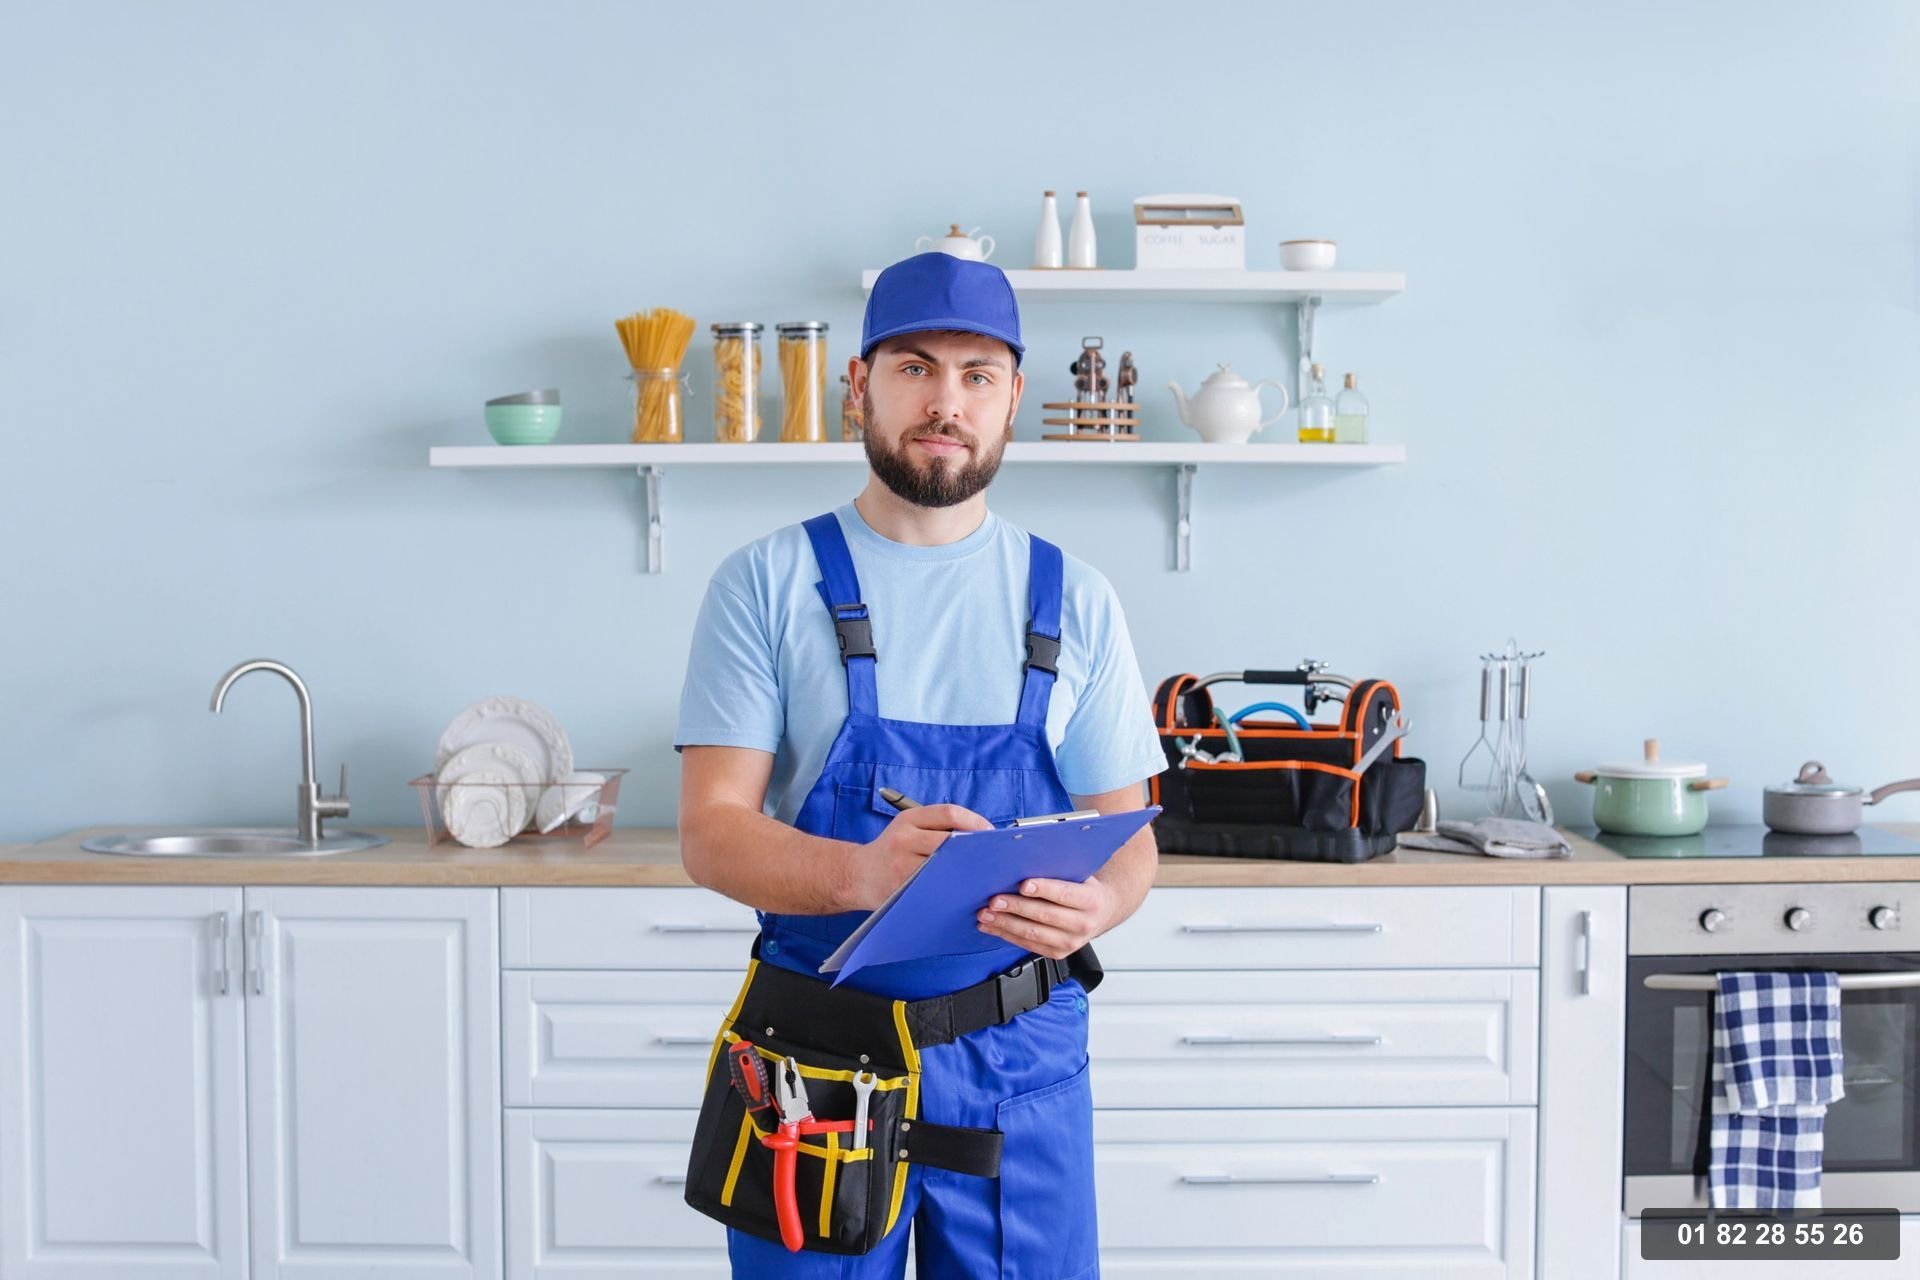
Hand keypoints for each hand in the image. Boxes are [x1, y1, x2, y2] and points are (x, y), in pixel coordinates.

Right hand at [842, 805, 990, 910]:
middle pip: (950, 841)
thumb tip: (981, 835)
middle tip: (992, 857)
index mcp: (908, 819)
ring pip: (945, 866)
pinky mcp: (903, 889)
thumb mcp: (907, 828)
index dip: (975, 822)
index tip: (991, 833)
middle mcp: (903, 839)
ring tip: (982, 874)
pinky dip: (952, 887)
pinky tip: (964, 889)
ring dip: (967, 870)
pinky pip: (935, 887)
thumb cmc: (891, 851)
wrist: (857, 875)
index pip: (949, 813)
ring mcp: (902, 865)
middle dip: (975, 849)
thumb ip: (937, 827)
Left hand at [976, 875, 1115, 959]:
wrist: (1101, 912)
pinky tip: (992, 926)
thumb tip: (1026, 859)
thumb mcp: (1079, 874)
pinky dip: (1006, 935)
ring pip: (1032, 933)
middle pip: (1044, 915)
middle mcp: (1083, 924)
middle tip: (994, 900)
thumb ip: (1058, 869)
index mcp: (1091, 900)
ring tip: (986, 914)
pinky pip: (1028, 945)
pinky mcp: (1058, 953)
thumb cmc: (1084, 889)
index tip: (1023, 884)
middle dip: (1016, 907)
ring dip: (1005, 923)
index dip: (1044, 889)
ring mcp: (1071, 942)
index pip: (1066, 894)